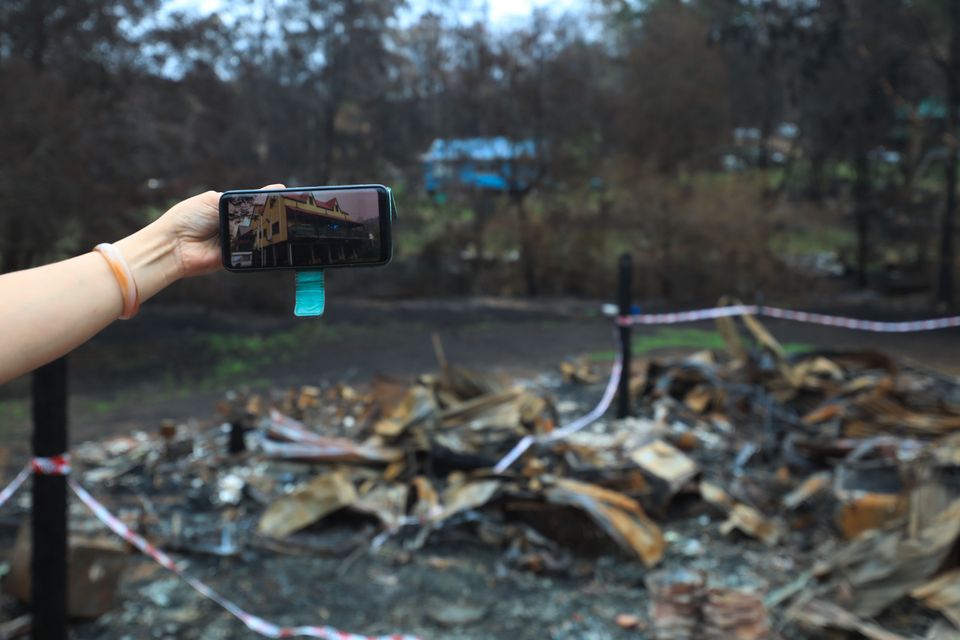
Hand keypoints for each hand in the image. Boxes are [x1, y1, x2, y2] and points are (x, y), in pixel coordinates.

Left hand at [160, 184, 284, 278]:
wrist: (174, 245)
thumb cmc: (188, 218)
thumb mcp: (213, 200)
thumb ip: (239, 198)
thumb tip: (267, 192)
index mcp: (228, 207)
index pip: (253, 202)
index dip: (268, 200)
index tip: (284, 195)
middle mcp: (234, 223)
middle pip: (260, 217)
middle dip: (272, 213)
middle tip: (287, 208)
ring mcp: (237, 241)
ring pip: (259, 233)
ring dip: (267, 229)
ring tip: (281, 222)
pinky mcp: (238, 257)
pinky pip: (254, 251)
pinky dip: (260, 245)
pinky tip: (268, 237)